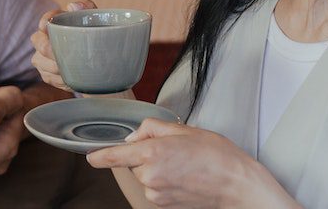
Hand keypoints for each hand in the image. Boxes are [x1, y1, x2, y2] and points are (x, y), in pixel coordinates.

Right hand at [30, 0, 96, 91]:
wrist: (100, 62)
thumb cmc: (94, 35)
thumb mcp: (95, 19)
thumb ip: (87, 6)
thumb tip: (72, 5)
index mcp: (56, 22)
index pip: (46, 19)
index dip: (44, 22)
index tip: (47, 27)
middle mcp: (44, 38)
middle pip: (39, 42)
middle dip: (48, 49)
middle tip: (61, 55)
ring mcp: (42, 57)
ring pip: (40, 62)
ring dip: (55, 67)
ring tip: (71, 68)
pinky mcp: (46, 74)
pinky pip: (48, 77)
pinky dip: (60, 79)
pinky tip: (70, 78)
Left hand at [87, 119, 297, 208]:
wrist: (236, 185)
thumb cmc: (216, 155)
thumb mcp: (183, 129)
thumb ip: (151, 127)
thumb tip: (134, 137)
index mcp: (153, 152)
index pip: (116, 156)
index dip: (100, 156)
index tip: (91, 156)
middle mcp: (150, 175)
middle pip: (133, 163)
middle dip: (145, 154)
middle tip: (172, 150)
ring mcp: (156, 193)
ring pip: (144, 176)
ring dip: (155, 169)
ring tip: (182, 165)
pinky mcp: (163, 205)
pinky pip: (154, 188)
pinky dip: (163, 181)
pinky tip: (183, 177)